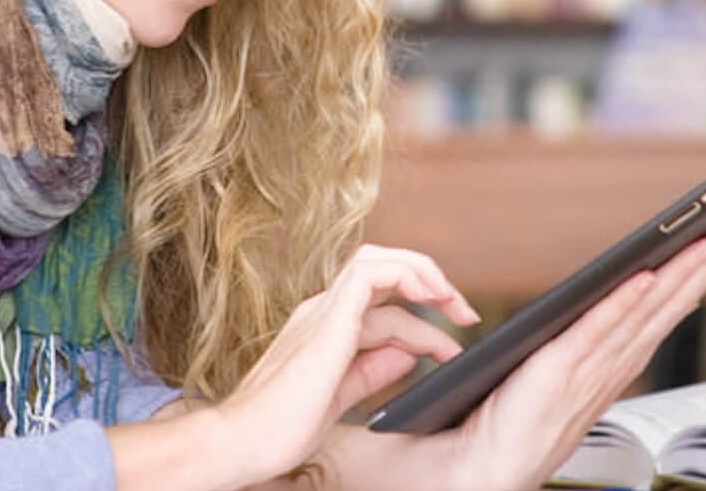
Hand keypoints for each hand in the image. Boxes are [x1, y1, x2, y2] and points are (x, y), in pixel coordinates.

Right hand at [208, 244, 480, 486]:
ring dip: (425, 275)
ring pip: (379, 262)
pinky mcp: (327, 320)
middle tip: (465, 315)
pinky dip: (406, 276)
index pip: (381, 304)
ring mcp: (321, 311)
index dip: (422, 319)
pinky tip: (430, 300)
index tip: (452, 344)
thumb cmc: (280, 428)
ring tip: (455, 305)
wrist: (240, 442)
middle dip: (431, 282)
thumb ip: (373, 369)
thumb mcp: (341, 395)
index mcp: (324, 328)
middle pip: (383, 269)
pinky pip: (371, 274)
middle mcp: (322, 311)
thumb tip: (412, 352)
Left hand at [387, 220, 705, 490]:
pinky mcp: (558, 371)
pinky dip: (623, 303)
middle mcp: (611, 367)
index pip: (668, 308)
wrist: (480, 465)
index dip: (701, 271)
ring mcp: (588, 371)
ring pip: (645, 311)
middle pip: (669, 304)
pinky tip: (645, 275)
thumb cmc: (513, 420)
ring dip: (681, 272)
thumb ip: (602, 335)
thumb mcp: (569, 370)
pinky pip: (595, 331)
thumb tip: (635, 291)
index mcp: (615, 365)